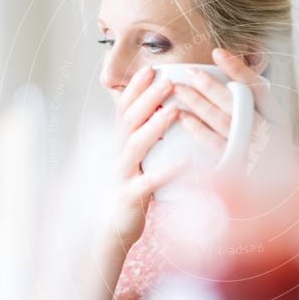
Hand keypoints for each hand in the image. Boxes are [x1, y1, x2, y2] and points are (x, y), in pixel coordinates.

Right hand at [106, 65, 186, 245]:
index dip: (136, 89)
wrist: (112, 231)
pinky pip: (148, 182)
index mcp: (120, 145)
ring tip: (174, 111)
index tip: (152, 68)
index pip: (125, 109)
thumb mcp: (137, 162)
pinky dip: (166, 172)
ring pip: (134, 146)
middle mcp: (117, 156)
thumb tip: (163, 112)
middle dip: (147, 98)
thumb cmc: (132, 193)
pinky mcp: (129, 198)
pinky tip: (185, 163)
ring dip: (154, 126)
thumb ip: (145, 139)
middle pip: (129, 120)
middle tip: (168, 80)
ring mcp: (121, 176)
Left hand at [172, 48, 296, 180]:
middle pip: (235, 102)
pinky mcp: (236, 167)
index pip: (257, 88)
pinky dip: (197, 129)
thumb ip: (259, 107)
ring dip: (197, 103)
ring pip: (221, 119)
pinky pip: (213, 144)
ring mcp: (251, 150)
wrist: (283, 197)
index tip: (217, 53)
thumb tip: (234, 80)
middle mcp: (267, 133)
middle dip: (209, 84)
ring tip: (179, 90)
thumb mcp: (276, 130)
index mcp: (279, 120)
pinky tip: (183, 118)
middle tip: (188, 71)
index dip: (237, 68)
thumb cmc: (275, 159)